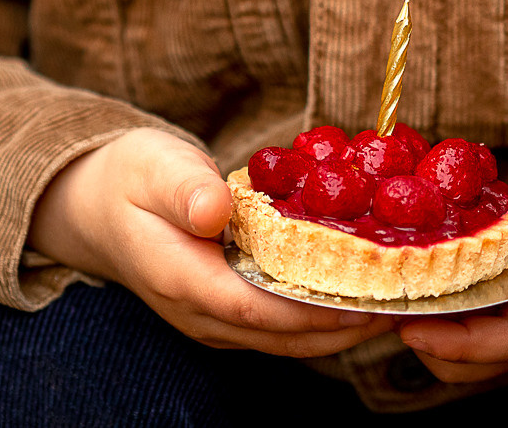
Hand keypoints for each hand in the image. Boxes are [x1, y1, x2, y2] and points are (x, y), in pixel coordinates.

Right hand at [28, 128, 395, 356]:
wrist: (99, 206)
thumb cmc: (132, 178)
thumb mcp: (153, 166)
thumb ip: (184, 189)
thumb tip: (214, 212)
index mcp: (182, 279)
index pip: (257, 310)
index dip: (316, 312)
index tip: (370, 300)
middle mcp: (201, 314)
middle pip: (284, 337)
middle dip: (348, 326)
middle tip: (408, 301)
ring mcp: (215, 321)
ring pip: (289, 340)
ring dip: (344, 327)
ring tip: (401, 301)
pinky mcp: (230, 314)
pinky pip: (283, 327)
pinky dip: (325, 317)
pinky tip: (364, 293)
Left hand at [397, 139, 507, 383]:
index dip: (464, 341)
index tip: (412, 329)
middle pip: (485, 360)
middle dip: (431, 343)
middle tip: (377, 305)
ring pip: (476, 352)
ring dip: (432, 331)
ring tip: (383, 295)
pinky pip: (477, 327)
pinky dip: (444, 314)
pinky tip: (410, 279)